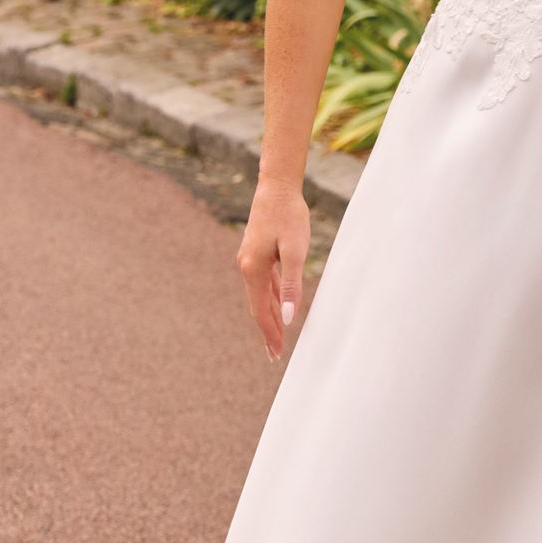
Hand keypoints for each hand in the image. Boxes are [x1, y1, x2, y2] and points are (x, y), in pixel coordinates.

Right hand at [237, 173, 311, 361]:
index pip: (261, 311)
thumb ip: (291, 285)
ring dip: (269, 315)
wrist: (277, 187)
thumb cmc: (290, 216)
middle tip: (274, 354)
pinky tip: (277, 304)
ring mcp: (249, 259)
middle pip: (257, 307)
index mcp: (253, 270)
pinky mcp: (256, 252)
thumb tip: (288, 317)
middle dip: (267, 330)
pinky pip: (263, 282)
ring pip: (260, 295)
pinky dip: (270, 297)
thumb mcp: (295, 251)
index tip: (275, 354)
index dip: (270, 333)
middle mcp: (246, 267)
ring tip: (277, 335)